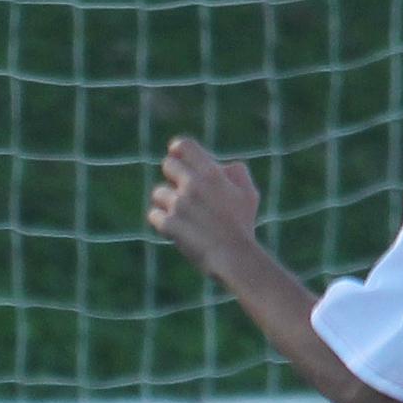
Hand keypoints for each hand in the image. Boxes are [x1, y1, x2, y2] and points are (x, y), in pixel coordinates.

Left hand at [149, 137, 262, 273]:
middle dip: (173, 177)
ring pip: (158, 193)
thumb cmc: (243, 226)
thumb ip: (236, 173)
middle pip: (167, 165)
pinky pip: (154, 215)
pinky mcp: (169, 224)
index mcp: (211, 173)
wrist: (235, 257)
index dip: (178, 150)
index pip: (183, 145)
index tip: (179, 158)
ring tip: (183, 216)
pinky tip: (175, 230)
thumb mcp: (248, 194)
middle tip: (184, 193)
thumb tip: (223, 166)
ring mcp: (179, 204)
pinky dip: (162, 222)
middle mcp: (192, 184)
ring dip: (167, 203)